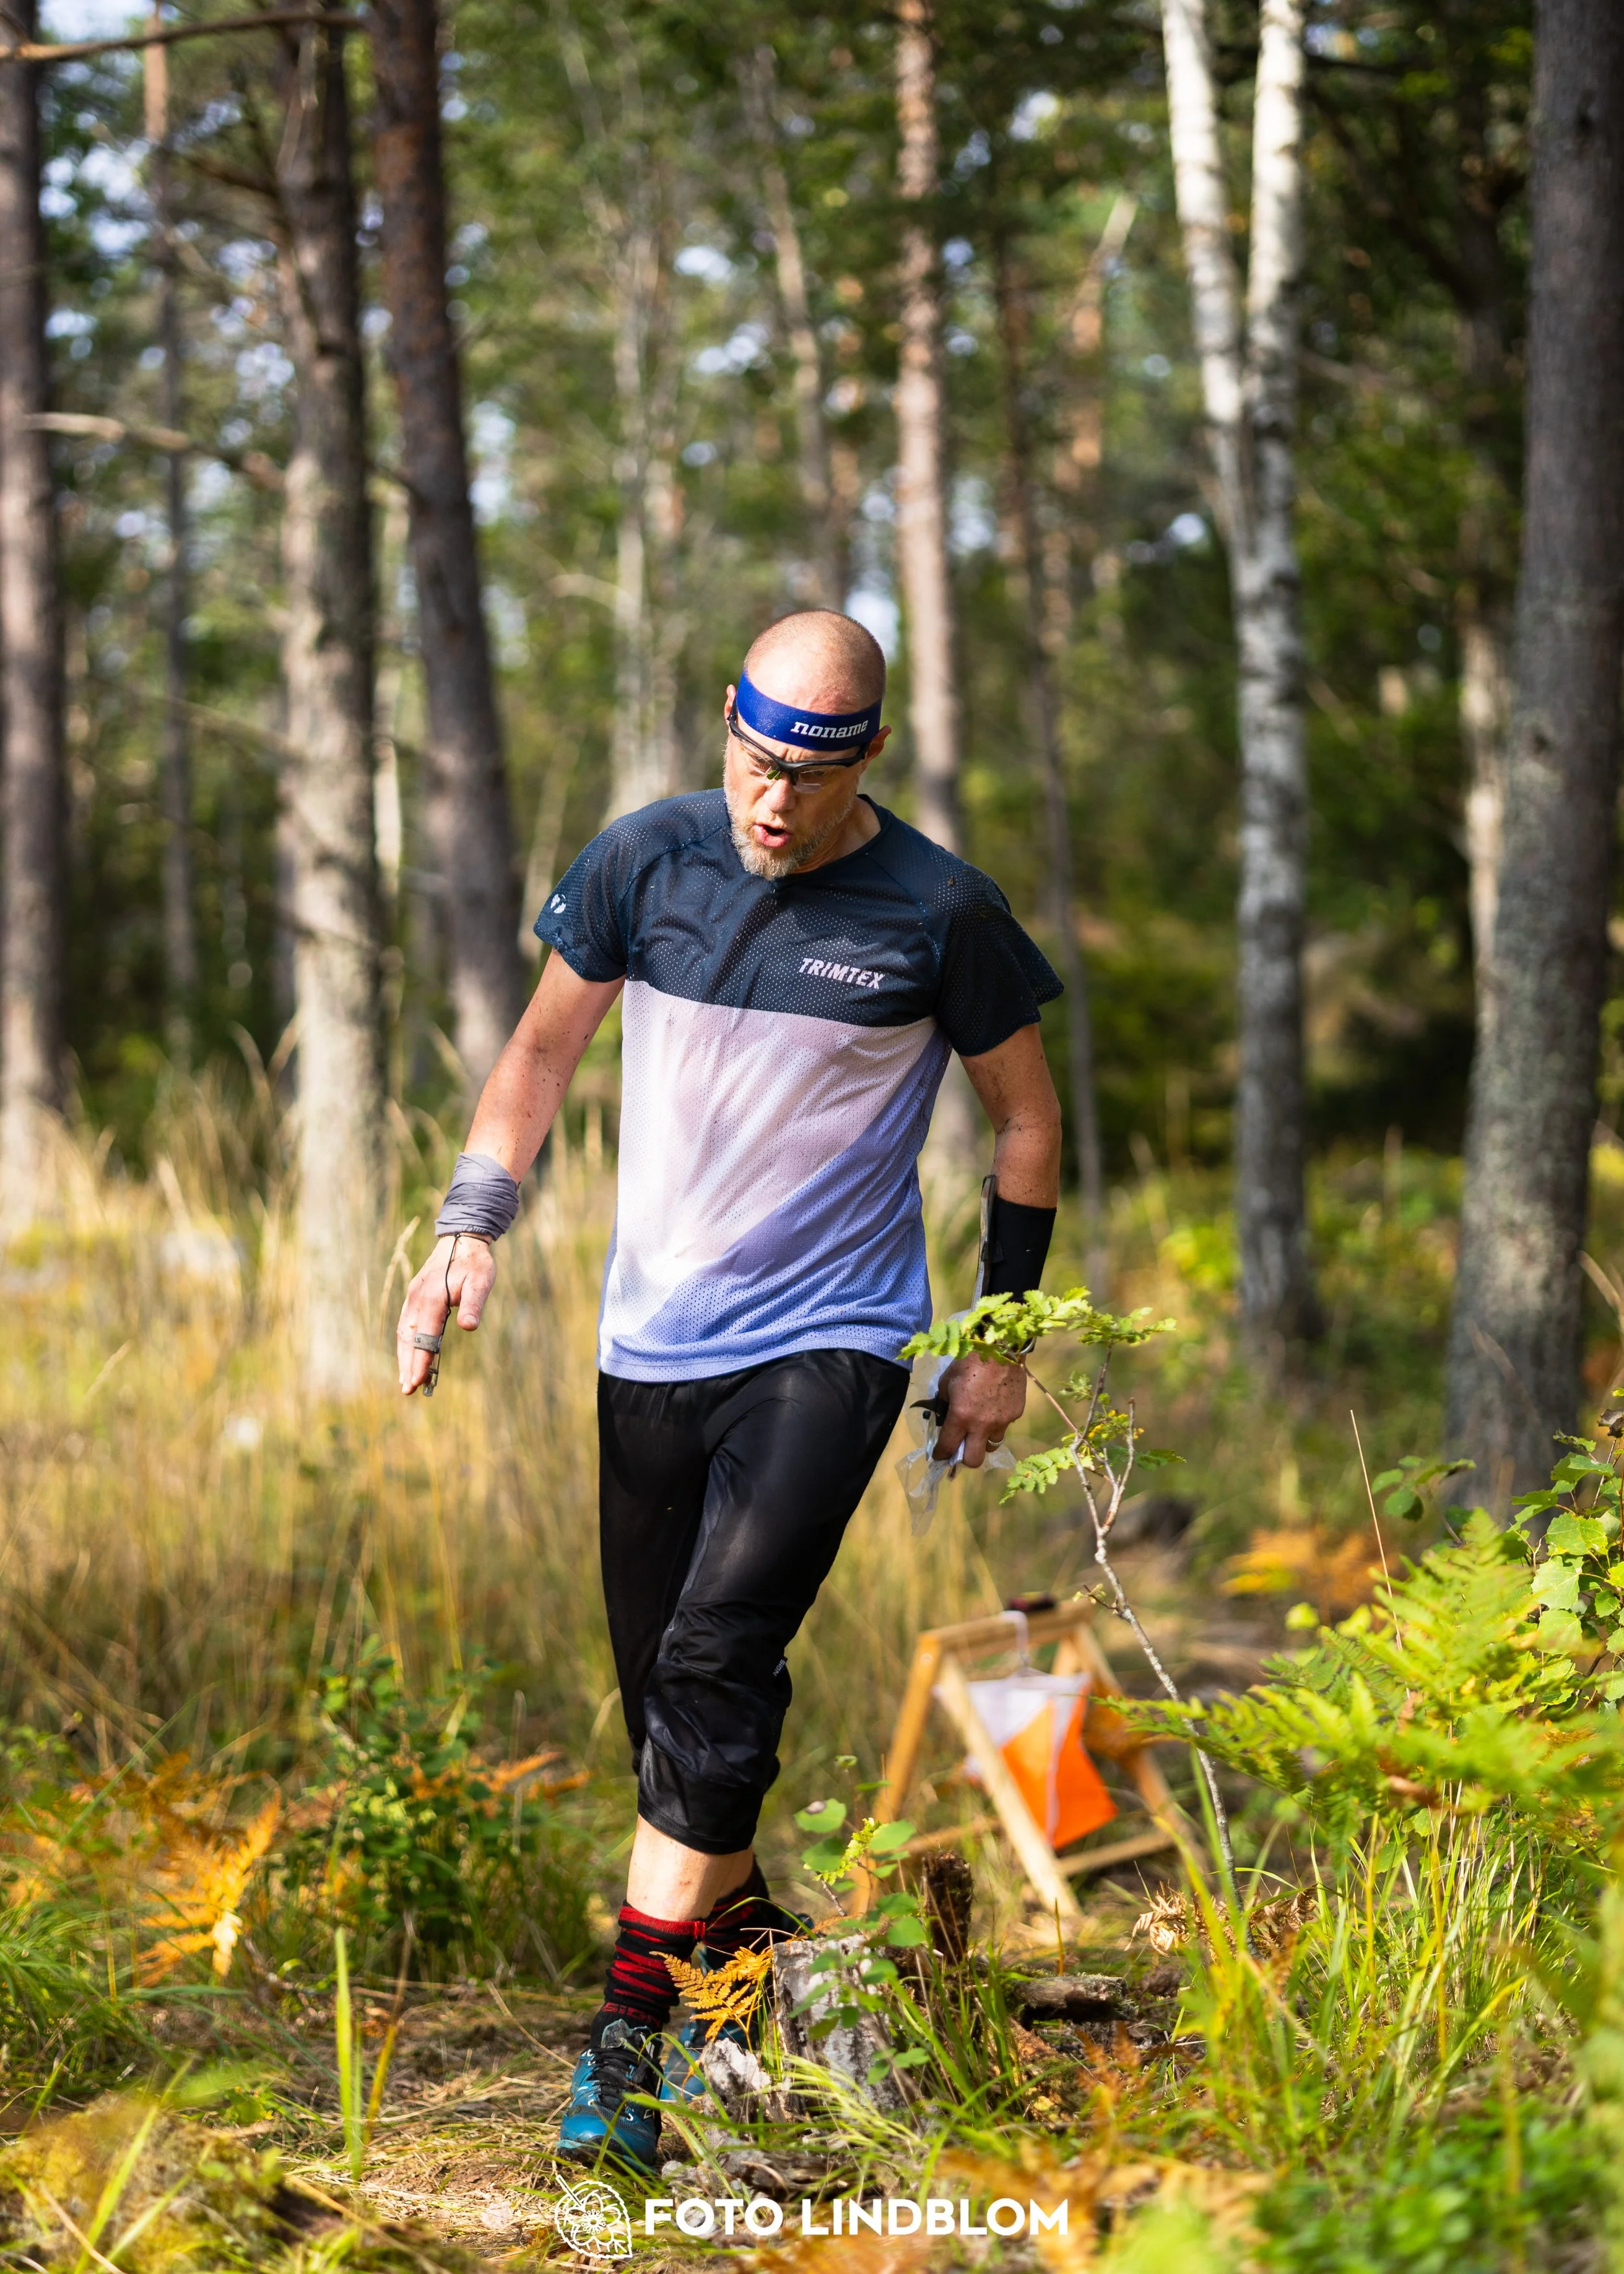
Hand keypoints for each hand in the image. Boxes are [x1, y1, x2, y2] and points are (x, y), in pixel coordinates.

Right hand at [396, 1234, 497, 1394]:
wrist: (462, 1239)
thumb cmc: (475, 1263)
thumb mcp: (481, 1281)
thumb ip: (474, 1304)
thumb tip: (469, 1327)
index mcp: (432, 1298)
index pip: (424, 1336)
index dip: (420, 1360)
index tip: (417, 1381)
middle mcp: (417, 1299)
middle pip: (408, 1338)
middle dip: (407, 1365)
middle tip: (408, 1390)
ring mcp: (413, 1298)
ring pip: (404, 1333)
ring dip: (404, 1357)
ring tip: (405, 1380)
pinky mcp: (414, 1297)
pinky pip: (406, 1324)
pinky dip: (405, 1343)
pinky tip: (408, 1355)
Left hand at [938, 1350, 1026, 1468]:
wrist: (1001, 1348)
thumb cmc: (970, 1360)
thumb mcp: (948, 1380)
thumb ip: (945, 1401)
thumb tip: (945, 1413)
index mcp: (961, 1416)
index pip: (947, 1447)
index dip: (940, 1454)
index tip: (939, 1455)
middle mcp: (982, 1424)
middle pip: (973, 1460)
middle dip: (964, 1457)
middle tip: (961, 1446)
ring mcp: (1002, 1421)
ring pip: (992, 1444)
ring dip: (983, 1440)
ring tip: (980, 1425)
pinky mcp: (1016, 1414)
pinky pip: (1004, 1426)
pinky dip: (997, 1422)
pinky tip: (994, 1406)